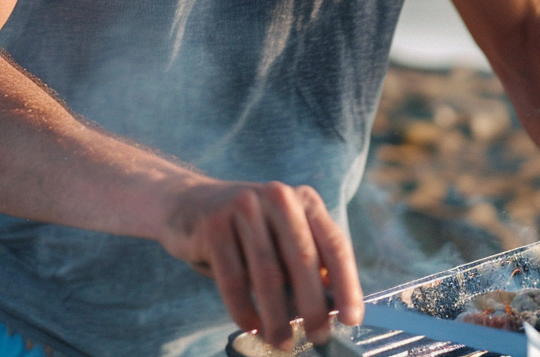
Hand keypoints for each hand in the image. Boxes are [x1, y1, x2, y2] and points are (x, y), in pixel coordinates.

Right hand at [159, 178, 362, 349]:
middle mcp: (278, 197)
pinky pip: (233, 278)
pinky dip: (244, 309)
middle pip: (303, 261)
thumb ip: (307, 261)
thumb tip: (334, 306)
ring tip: (282, 342)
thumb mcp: (281, 235)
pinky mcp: (214, 224)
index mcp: (304, 200)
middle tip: (318, 336)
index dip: (347, 283)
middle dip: (313, 306)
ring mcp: (244, 207)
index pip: (334, 244)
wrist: (185, 202)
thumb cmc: (245, 231)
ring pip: (268, 274)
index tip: (353, 318)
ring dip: (278, 316)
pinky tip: (252, 326)